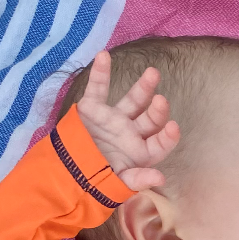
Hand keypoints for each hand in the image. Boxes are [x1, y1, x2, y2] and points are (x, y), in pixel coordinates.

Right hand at [76, 49, 179, 192]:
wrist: (65, 172)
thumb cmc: (96, 181)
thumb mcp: (117, 184)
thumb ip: (138, 180)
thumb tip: (160, 177)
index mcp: (141, 153)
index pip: (159, 144)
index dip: (168, 137)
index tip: (173, 127)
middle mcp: (131, 133)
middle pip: (150, 120)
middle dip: (158, 111)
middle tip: (161, 101)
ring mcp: (114, 119)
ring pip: (132, 101)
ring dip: (143, 87)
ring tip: (153, 73)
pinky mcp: (93, 109)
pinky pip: (98, 88)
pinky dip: (100, 73)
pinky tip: (103, 56)